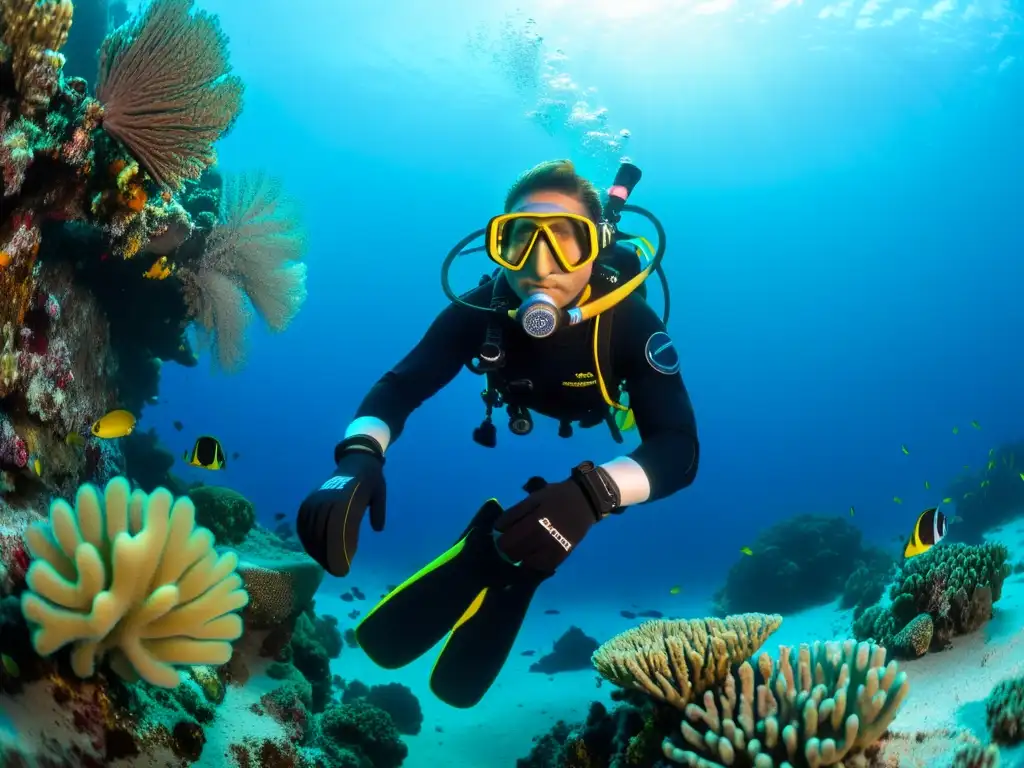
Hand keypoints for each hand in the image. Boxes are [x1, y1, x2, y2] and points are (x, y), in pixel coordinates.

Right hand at [296, 436, 385, 576]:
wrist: (357, 458)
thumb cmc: (371, 479)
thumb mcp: (380, 493)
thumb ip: (378, 511)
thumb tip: (377, 529)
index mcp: (346, 495)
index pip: (337, 528)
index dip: (337, 549)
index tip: (342, 566)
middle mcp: (328, 496)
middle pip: (321, 530)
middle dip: (326, 553)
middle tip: (334, 570)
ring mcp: (318, 495)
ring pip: (310, 526)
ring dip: (314, 546)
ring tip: (323, 562)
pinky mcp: (312, 496)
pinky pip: (303, 517)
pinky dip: (304, 533)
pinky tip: (309, 546)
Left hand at [493, 474, 602, 572]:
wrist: (585, 502)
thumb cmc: (556, 497)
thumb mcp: (533, 498)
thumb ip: (515, 513)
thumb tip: (499, 528)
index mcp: (532, 518)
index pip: (504, 533)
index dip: (499, 534)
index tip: (501, 532)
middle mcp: (541, 535)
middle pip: (510, 550)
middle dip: (506, 547)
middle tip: (511, 542)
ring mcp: (551, 547)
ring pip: (523, 561)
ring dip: (519, 556)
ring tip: (523, 549)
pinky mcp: (561, 555)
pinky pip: (541, 566)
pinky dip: (534, 563)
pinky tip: (534, 555)